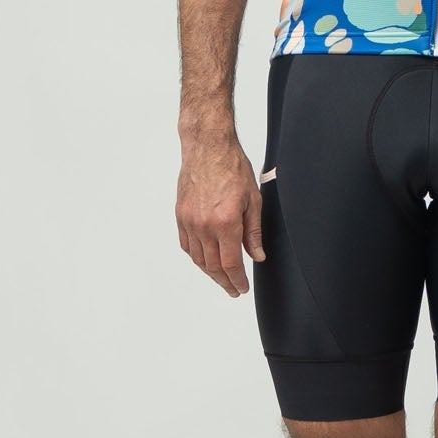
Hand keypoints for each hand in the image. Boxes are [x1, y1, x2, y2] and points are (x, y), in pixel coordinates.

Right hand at [176, 136, 265, 295]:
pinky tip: (205, 260)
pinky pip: (186, 245)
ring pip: (198, 258)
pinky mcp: (180, 215)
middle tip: (233, 290)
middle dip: (224, 282)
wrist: (207, 147)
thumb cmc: (232, 167)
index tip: (242, 288)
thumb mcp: (253, 200)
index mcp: (225, 222)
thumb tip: (257, 256)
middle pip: (213, 266)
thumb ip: (254, 232)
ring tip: (221, 279)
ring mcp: (189, 221)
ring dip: (210, 273)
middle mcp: (204, 225)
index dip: (237, 281)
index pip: (230, 264)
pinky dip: (196, 257)